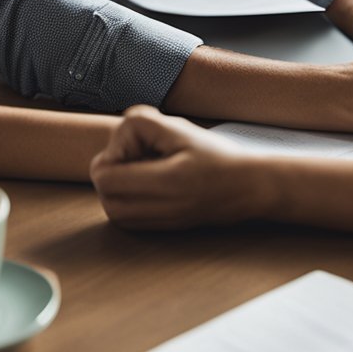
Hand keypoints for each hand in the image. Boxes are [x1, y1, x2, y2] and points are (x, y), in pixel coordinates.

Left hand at [90, 106, 265, 229]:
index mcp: (166, 181)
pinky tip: (148, 186)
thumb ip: (144, 123)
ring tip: (142, 171)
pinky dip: (126, 201)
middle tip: (138, 156)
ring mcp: (161, 221)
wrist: (248, 188)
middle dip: (111, 169)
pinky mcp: (163, 228)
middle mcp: (162, 207)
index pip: (106, 174)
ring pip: (111, 208)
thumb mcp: (182, 129)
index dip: (114, 151)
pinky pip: (126, 219)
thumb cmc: (219, 157)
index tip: (139, 143)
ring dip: (116, 187)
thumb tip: (117, 133)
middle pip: (104, 193)